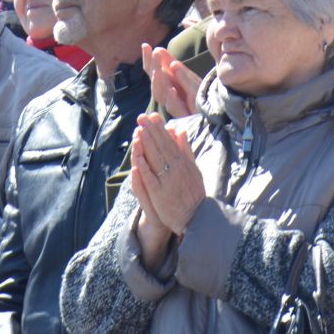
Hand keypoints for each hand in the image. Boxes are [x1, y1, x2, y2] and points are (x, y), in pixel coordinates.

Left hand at [129, 114, 204, 236]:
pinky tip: (138, 158)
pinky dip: (144, 168)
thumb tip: (180, 131)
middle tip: (141, 118)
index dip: (159, 128)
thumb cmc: (194, 192)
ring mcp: (167, 181)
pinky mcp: (160, 194)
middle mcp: (176, 169)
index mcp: (183, 162)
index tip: (151, 116)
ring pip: (155, 160)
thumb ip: (186, 150)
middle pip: (161, 147)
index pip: (169, 141)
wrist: (196, 216)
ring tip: (138, 131)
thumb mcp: (194, 168)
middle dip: (150, 131)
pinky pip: (150, 179)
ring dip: (146, 145)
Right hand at [142, 44, 200, 118]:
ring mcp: (174, 104)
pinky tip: (172, 90)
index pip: (153, 70)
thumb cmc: (198, 93)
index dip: (148, 59)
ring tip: (159, 71)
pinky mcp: (182, 114)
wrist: (215, 110)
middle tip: (156, 54)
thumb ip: (173, 64)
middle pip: (155, 81)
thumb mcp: (188, 76)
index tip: (145, 45)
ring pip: (160, 94)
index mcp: (167, 83)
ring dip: (159, 82)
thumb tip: (158, 49)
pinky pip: (174, 108)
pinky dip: (172, 99)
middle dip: (154, 67)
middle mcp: (167, 93)